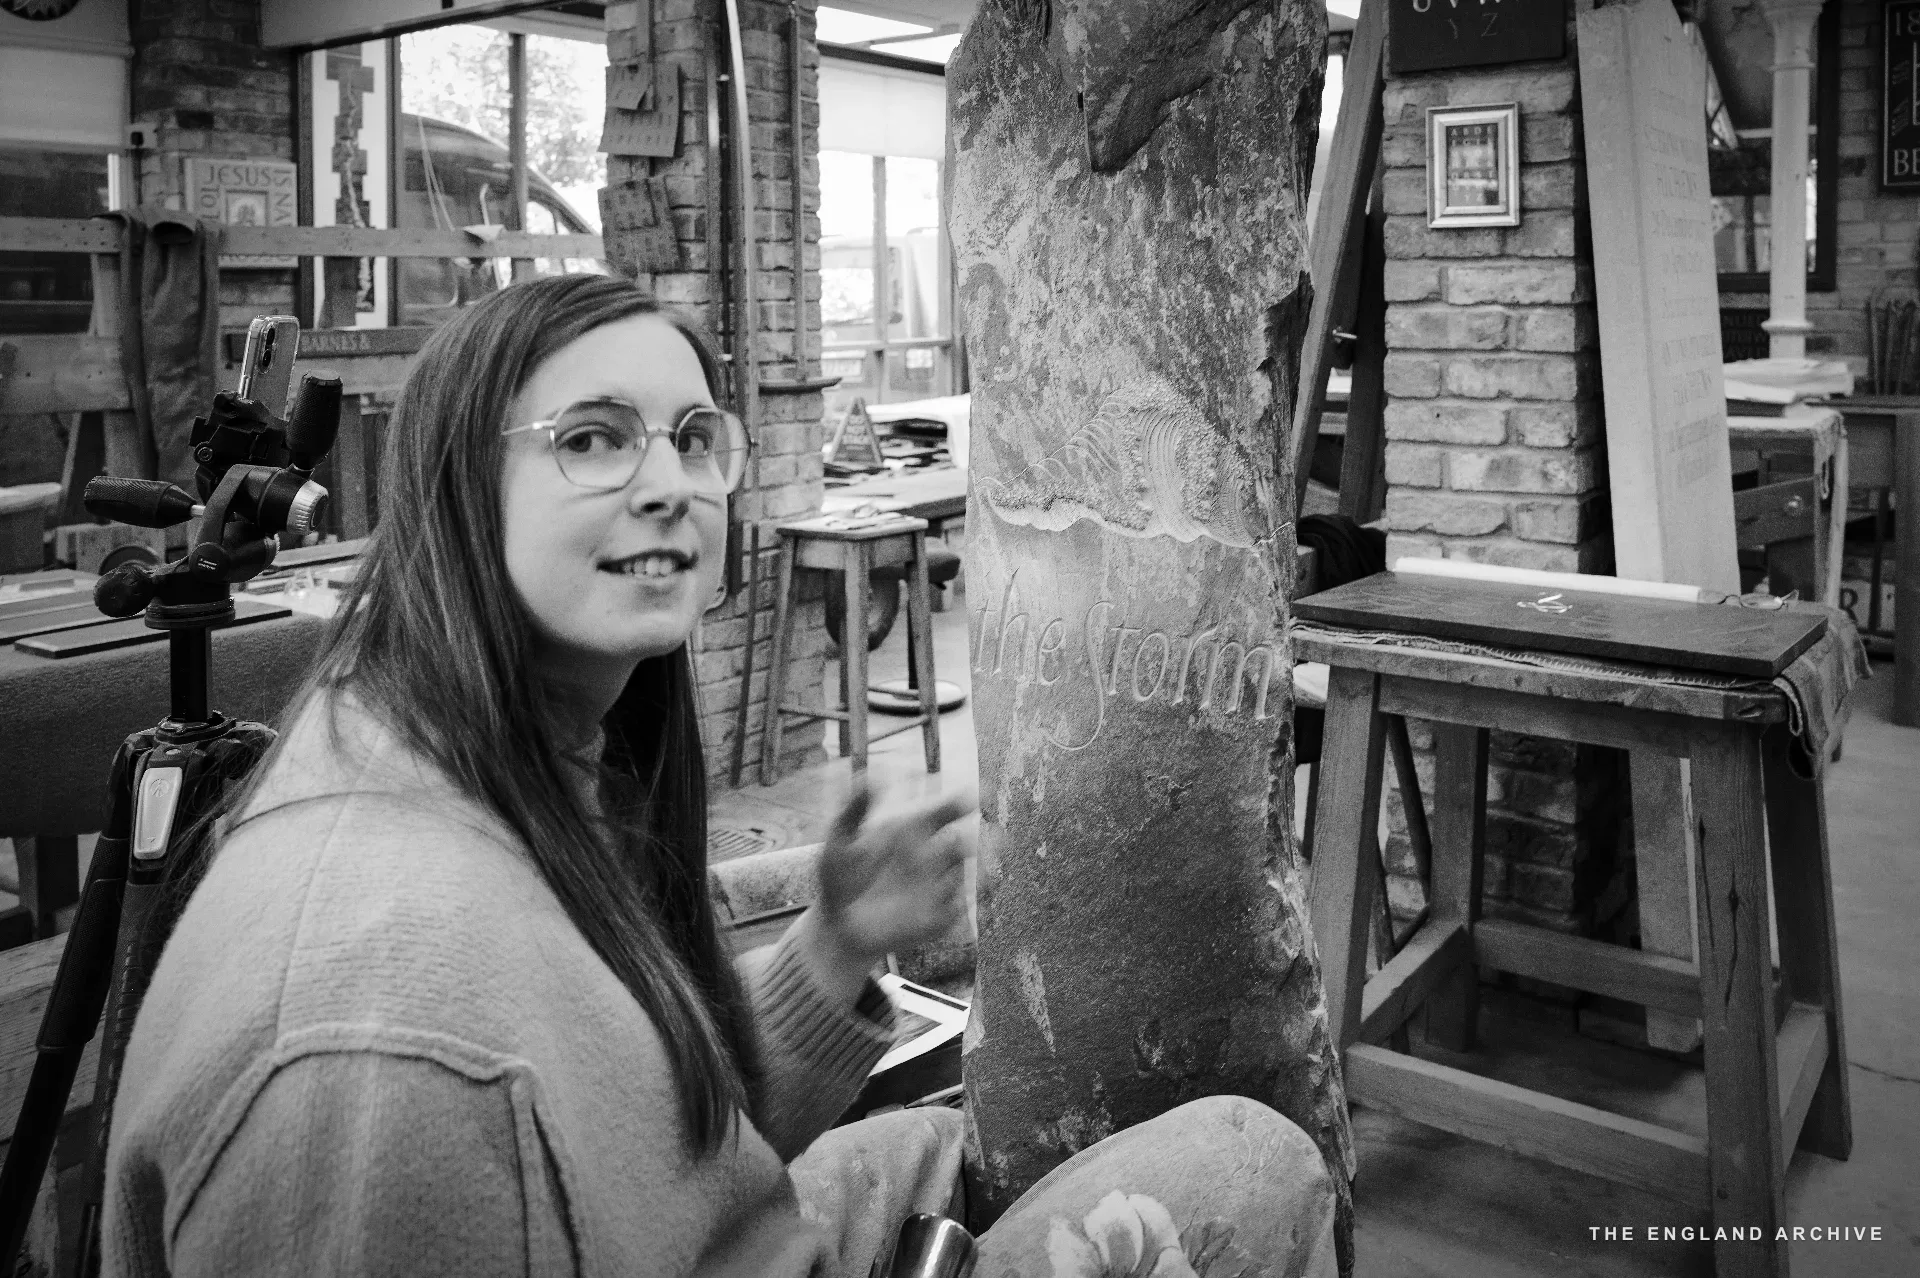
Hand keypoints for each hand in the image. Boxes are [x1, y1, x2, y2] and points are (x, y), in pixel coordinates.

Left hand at [797, 780, 976, 1004]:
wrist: (835, 926)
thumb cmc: (838, 878)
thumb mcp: (840, 840)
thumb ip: (855, 809)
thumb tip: (868, 775)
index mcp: (912, 833)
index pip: (945, 813)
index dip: (961, 804)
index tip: (971, 799)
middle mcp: (930, 859)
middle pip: (964, 845)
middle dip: (978, 841)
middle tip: (977, 841)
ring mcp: (935, 889)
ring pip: (967, 877)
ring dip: (979, 874)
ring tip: (980, 874)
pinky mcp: (935, 920)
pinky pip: (957, 912)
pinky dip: (966, 907)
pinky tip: (963, 904)